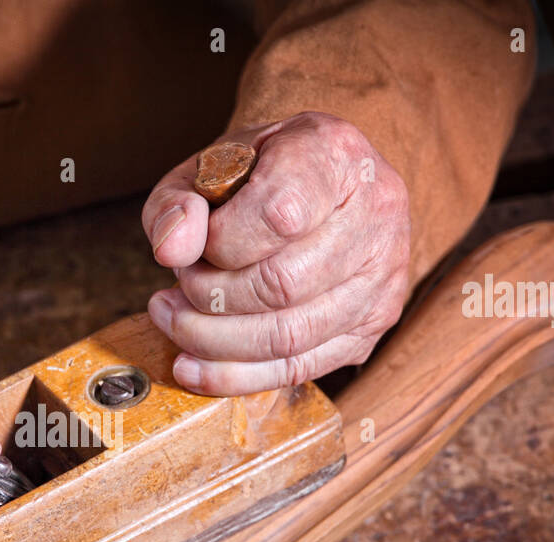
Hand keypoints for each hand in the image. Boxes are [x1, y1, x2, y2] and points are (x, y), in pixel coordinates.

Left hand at [142, 112, 410, 394]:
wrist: (318, 186)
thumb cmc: (259, 175)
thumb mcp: (207, 167)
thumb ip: (177, 201)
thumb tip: (171, 250)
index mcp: (335, 154)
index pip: (279, 214)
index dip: (220, 242)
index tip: (192, 245)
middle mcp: (376, 213)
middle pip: (281, 285)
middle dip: (209, 298)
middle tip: (176, 289)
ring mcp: (382, 277)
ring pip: (288, 337)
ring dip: (213, 341)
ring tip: (175, 320)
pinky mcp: (372, 328)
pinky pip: (299, 368)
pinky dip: (235, 376)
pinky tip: (192, 365)